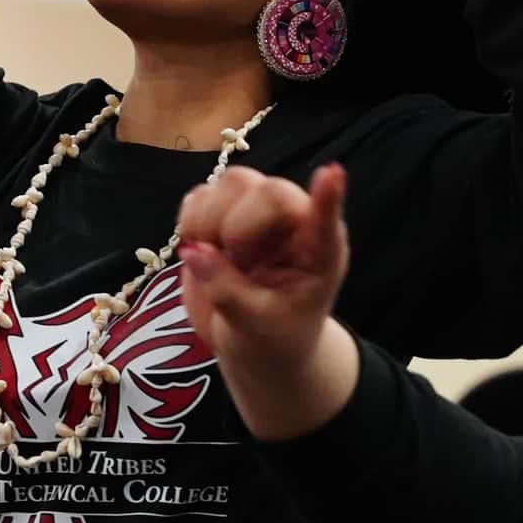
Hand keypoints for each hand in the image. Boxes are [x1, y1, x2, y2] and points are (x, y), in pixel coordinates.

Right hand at [176, 163, 361, 442]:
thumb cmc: (272, 341)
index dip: (326, 197)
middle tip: (236, 265)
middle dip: (238, 228)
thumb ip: (226, 292)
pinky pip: (201, 195)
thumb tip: (192, 251)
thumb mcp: (254, 329)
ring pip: (231, 183)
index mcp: (318, 254)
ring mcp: (257, 215)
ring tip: (213, 260)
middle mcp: (293, 224)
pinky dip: (190, 219)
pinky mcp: (222, 215)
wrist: (255, 349)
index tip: (332, 174)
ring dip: (210, 220)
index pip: (325, 219)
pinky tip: (196, 250)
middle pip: (266, 191)